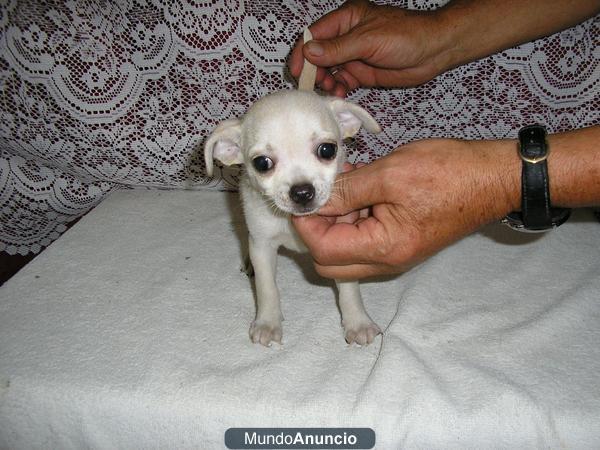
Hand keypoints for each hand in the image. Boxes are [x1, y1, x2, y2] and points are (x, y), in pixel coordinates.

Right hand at [289, 0, 451, 95]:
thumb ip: (338, 48)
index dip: (302, 52)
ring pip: (328, 71)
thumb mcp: (368, 40)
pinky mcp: (362, 72)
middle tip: (315, 86)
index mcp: (346, 19)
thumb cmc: (407, 36)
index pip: (314, 35)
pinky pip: (342, 82)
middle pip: (318, 55)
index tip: (296, 70)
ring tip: (332, 91)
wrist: (435, 51)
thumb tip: (308, 51)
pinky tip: (342, 94)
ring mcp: (353, 55)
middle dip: (313, 71)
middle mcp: (346, 37)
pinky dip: (339, 89)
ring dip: (326, 82)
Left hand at [292, 139, 519, 279]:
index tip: (306, 196)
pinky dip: (353, 223)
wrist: (491, 178)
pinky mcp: (401, 246)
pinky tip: (359, 192)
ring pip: (345, 255)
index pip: (323, 251)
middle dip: (317, 230)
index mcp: (384, 249)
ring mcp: (395, 257)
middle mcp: (387, 262)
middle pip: (330, 262)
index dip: (306, 224)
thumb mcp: (389, 174)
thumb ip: (346, 190)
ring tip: (345, 186)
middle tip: (324, 195)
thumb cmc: (447, 172)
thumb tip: (314, 199)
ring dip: (336, 225)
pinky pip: (364, 244)